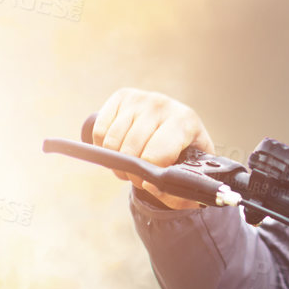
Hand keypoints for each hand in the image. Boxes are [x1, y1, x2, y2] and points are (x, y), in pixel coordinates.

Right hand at [92, 88, 215, 210]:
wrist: (180, 126)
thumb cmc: (185, 154)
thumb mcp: (189, 175)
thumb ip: (176, 192)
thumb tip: (149, 186)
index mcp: (184, 122)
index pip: (155, 155)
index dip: (146, 176)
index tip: (148, 182)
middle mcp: (162, 105)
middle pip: (130, 151)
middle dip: (130, 172)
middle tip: (137, 176)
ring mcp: (141, 98)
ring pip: (112, 142)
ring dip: (115, 162)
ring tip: (128, 164)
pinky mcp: (122, 96)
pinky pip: (100, 130)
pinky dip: (102, 147)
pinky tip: (116, 150)